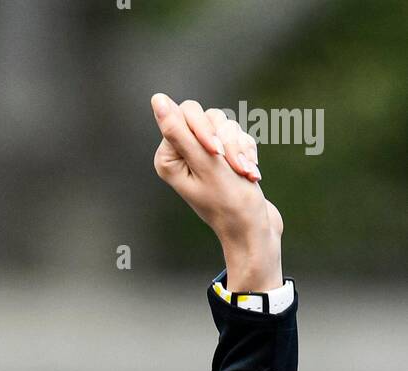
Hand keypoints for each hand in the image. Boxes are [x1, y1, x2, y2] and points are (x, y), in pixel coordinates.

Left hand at [150, 93, 282, 292]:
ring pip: (226, 124)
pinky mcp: (224, 156)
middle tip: (233, 166)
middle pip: (207, 115)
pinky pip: (239, 135)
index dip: (205, 129)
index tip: (216, 154)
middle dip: (226, 139)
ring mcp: (204, 154)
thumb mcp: (203, 164)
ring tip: (245, 174)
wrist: (253, 229)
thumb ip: (179, 131)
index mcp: (169, 157)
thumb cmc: (228, 203)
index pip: (185, 114)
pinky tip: (250, 174)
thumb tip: (157, 99)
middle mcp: (183, 154)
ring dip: (239, 148)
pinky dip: (247, 153)